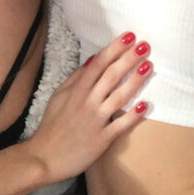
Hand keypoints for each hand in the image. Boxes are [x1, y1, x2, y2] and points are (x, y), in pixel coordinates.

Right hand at [24, 33, 150, 181]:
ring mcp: (95, 121)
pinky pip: (120, 125)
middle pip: (111, 76)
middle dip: (129, 58)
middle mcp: (87, 102)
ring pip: (119, 97)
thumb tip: (94, 58)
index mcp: (77, 90)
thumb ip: (76, 77)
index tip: (129, 36)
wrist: (44, 158)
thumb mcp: (59, 96)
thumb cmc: (52, 125)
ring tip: (149, 66)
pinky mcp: (102, 140)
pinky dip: (133, 116)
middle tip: (145, 45)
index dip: (114, 48)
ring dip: (135, 80)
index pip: (98, 64)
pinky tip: (145, 105)